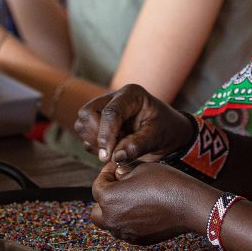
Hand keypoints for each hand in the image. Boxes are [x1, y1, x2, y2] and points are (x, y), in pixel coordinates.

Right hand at [75, 85, 196, 163]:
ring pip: (82, 123)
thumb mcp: (157, 137)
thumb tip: (115, 155)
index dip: (106, 135)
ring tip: (118, 147)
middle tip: (115, 150)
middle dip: (98, 135)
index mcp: (131, 95)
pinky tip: (113, 148)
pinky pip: (85, 135)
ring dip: (95, 141)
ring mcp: (104, 109)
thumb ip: (137, 145)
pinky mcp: (99, 122)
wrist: (169, 134)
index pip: (110, 112)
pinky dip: (94, 146)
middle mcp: (113, 98)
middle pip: (87, 112)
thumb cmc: (166, 130)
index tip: (108, 156)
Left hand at [91, 161, 201, 244]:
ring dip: (115, 211)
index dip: (106, 173)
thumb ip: (123, 174)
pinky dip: (128, 221)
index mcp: (109, 199)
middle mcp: (113, 219)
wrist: (188, 204)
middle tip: (118, 186)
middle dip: (104, 197)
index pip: (98, 185)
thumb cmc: (165, 182)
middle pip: (97, 210)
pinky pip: (125, 230)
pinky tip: (142, 209)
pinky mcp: (138, 240)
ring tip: (131, 198)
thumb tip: (118, 176)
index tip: (116, 168)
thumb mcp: (140, 169)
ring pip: (110, 223)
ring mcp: (125, 232)